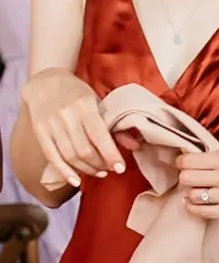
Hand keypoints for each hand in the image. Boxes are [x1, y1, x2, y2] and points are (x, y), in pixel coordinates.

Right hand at [24, 68, 119, 186]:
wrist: (45, 82)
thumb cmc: (78, 95)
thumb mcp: (98, 103)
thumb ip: (114, 125)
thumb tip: (134, 145)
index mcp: (85, 106)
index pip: (99, 136)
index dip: (110, 155)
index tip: (120, 168)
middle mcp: (66, 115)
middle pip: (84, 150)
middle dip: (100, 164)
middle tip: (110, 169)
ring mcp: (50, 124)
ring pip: (70, 156)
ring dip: (86, 169)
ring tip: (99, 172)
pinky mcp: (39, 132)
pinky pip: (52, 157)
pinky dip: (64, 171)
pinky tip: (75, 180)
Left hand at [175, 147, 218, 219]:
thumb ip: (217, 151)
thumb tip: (193, 152)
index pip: (188, 161)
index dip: (183, 161)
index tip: (186, 162)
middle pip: (186, 178)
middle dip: (187, 176)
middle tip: (193, 175)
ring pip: (192, 195)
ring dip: (194, 192)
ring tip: (201, 189)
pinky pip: (200, 211)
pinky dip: (195, 206)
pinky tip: (199, 201)